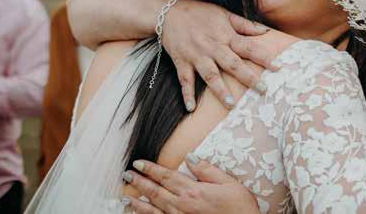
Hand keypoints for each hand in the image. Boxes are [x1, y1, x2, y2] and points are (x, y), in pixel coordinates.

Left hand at [121, 158, 259, 213]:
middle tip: (127, 174)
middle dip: (140, 182)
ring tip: (125, 196)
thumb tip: (190, 158)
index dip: (151, 169)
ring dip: (138, 202)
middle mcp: (183, 206)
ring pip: (153, 211)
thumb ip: (207, 170)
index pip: (167, 177)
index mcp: (193, 192)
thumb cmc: (240, 208)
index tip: (139, 163)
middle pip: (156, 192)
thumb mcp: (229, 183)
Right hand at [163, 0, 275, 110]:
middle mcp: (213, 47)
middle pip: (233, 64)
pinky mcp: (182, 62)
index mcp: (225, 36)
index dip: (264, 58)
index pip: (248, 48)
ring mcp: (196, 56)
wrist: (169, 12)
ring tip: (231, 103)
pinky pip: (185, 80)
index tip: (278, 68)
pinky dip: (187, 94)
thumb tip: (265, 31)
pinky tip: (191, 108)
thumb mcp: (224, 14)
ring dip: (220, 89)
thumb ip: (244, 24)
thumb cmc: (200, 12)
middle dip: (248, 78)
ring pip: (210, 74)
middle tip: (263, 90)